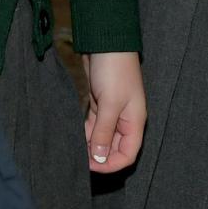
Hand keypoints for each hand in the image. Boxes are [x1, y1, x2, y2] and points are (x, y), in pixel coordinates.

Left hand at [82, 51, 145, 172]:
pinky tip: (73, 137)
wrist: (106, 42)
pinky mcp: (98, 105)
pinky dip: (84, 133)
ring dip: (88, 145)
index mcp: (134, 122)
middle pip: (113, 149)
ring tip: (73, 150)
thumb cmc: (114, 71)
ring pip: (100, 138)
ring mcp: (111, 113)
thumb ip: (104, 132)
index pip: (127, 155)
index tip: (91, 166)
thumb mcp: (110, 104)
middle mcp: (124, 121)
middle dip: (97, 156)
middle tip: (78, 159)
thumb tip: (99, 158)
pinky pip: (92, 126)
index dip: (110, 164)